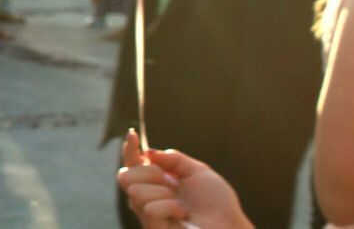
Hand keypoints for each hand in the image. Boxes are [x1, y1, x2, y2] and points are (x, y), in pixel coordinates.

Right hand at [117, 130, 250, 228]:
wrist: (230, 225)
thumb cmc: (217, 203)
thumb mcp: (198, 171)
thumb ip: (173, 159)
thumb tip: (148, 152)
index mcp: (156, 182)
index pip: (132, 164)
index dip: (129, 149)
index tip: (132, 135)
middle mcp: (148, 197)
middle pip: (123, 176)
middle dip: (148, 173)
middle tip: (172, 182)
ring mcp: (148, 214)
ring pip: (135, 192)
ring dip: (162, 192)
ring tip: (181, 203)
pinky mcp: (153, 227)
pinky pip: (149, 209)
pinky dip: (169, 207)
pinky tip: (182, 214)